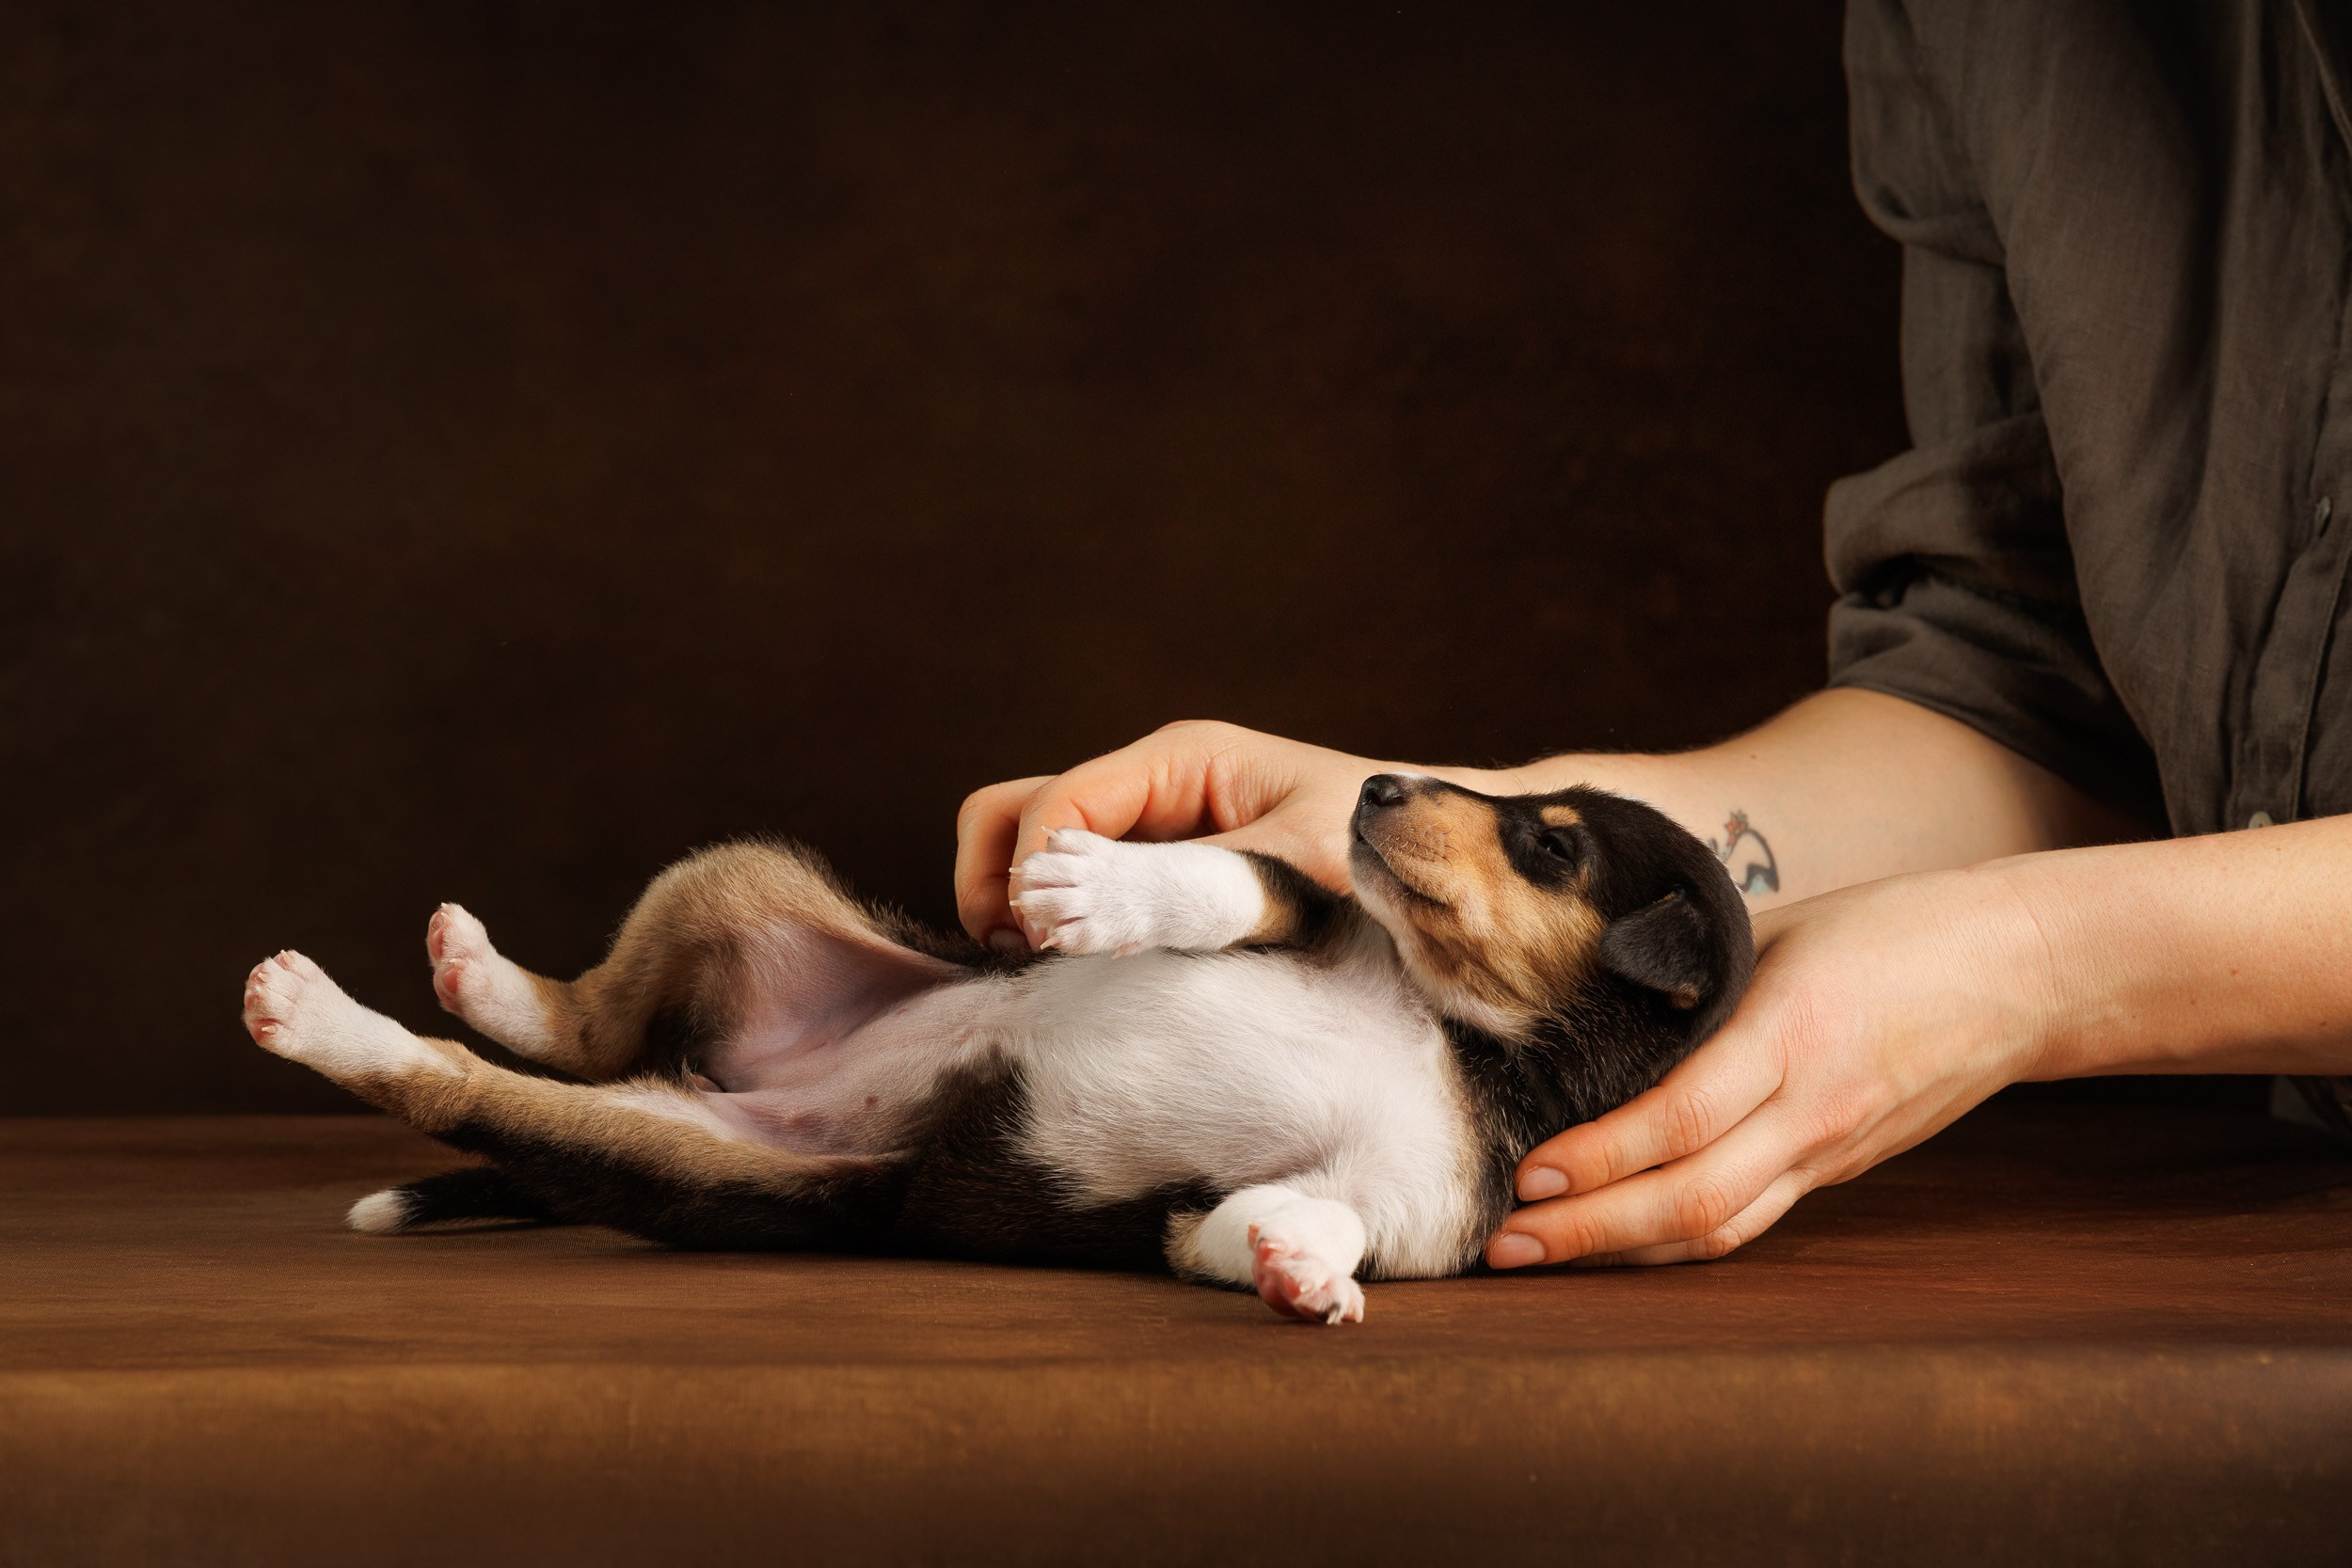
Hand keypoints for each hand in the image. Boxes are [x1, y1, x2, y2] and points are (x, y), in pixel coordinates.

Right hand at [954, 720, 1512, 947]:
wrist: (1457, 867)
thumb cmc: (1388, 852)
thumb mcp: (1294, 870)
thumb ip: (1190, 887)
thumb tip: (1075, 913)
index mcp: (1181, 757)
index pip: (1053, 804)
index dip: (1030, 874)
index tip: (1046, 945)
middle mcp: (1155, 786)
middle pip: (1014, 813)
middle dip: (996, 881)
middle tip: (1023, 957)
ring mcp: (1154, 832)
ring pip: (1034, 853)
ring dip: (1022, 908)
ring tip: (1051, 970)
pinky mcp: (1166, 879)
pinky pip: (1081, 894)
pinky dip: (1062, 930)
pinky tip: (1091, 975)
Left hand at [1485, 862, 2059, 1267]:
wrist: (2023, 973)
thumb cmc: (1893, 929)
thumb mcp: (1782, 930)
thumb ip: (1693, 974)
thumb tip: (1588, 1001)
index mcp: (1792, 1032)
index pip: (1681, 1119)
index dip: (1599, 1157)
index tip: (1527, 1172)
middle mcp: (1812, 1109)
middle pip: (1691, 1199)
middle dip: (1588, 1232)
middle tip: (1504, 1245)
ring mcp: (1830, 1149)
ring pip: (1718, 1227)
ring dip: (1622, 1251)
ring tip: (1539, 1253)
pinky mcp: (1839, 1167)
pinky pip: (1749, 1218)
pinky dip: (1676, 1237)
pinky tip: (1617, 1237)